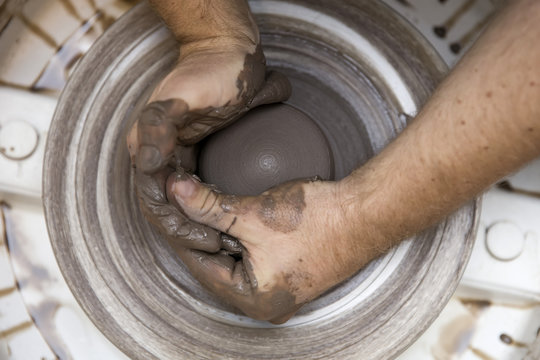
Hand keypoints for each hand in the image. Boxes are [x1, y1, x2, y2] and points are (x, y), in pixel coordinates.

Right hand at [127, 39, 290, 252]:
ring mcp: (177, 155)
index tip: (206, 239)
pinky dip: (207, 209)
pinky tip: (226, 220)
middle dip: (188, 232)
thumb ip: (157, 126)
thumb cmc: (207, 71)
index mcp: (147, 145)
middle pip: (167, 208)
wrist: (228, 53)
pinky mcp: (196, 154)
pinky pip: (197, 190)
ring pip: (181, 204)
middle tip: (218, 249)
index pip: (155, 200)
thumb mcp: (179, 96)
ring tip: (224, 243)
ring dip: (197, 226)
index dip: (177, 225)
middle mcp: (158, 155)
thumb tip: (146, 165)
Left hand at [156, 170, 380, 323]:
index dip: (181, 234)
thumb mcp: (254, 213)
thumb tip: (175, 192)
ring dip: (217, 234)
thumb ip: (209, 205)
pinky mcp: (286, 273)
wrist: (365, 214)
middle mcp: (264, 302)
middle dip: (198, 234)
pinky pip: (250, 257)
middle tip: (178, 207)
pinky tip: (227, 216)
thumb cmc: (319, 221)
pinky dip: (237, 237)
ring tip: (199, 207)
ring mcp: (277, 290)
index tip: (167, 210)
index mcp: (253, 300)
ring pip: (232, 260)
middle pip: (215, 266)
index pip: (200, 265)